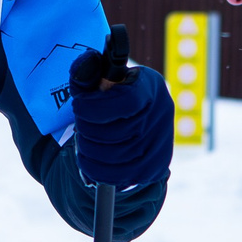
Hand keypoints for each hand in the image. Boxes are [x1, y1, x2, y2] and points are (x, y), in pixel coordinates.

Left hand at [69, 52, 172, 187]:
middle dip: (88, 130)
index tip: (78, 106)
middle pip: (117, 132)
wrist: (134, 123)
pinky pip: (119, 176)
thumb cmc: (110, 98)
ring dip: (89, 150)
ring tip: (84, 141)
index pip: (126, 101)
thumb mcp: (98, 80)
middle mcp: (162, 114)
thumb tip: (85, 65)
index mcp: (150, 86)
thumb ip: (88, 73)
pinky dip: (96, 169)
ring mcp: (161, 144)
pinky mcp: (154, 168)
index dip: (95, 108)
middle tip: (80, 126)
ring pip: (116, 156)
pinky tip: (89, 158)